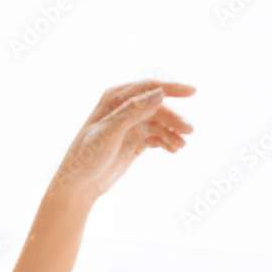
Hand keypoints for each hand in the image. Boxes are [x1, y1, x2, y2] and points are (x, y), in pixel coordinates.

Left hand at [48, 80, 196, 202]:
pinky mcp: (135, 142)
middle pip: (157, 107)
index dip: (171, 88)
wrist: (79, 185)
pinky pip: (157, 137)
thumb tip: (160, 93)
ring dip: (172, 132)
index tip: (193, 92)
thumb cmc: (86, 156)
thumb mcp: (110, 132)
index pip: (148, 87)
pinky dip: (167, 141)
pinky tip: (174, 149)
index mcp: (114, 99)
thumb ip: (134, 111)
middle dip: (174, 118)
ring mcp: (130, 126)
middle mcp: (124, 109)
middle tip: (189, 131)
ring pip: (160, 124)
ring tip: (181, 146)